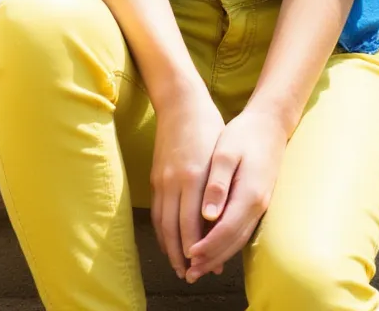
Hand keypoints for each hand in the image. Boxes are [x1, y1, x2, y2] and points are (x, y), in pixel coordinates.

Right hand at [150, 79, 226, 280]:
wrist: (181, 103)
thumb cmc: (209, 127)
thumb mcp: (222, 154)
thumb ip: (221, 188)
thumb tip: (222, 220)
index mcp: (195, 176)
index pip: (193, 224)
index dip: (199, 249)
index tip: (207, 267)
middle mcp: (175, 181)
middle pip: (174, 229)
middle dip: (182, 256)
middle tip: (191, 275)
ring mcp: (162, 180)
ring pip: (162, 223)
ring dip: (169, 248)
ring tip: (180, 266)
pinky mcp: (156, 177)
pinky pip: (157, 211)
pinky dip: (162, 231)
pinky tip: (169, 241)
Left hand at [184, 106, 287, 282]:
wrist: (270, 124)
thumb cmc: (244, 134)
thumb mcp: (226, 151)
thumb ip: (217, 183)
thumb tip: (208, 214)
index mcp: (248, 193)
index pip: (225, 230)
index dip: (207, 246)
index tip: (188, 255)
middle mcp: (257, 205)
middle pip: (232, 242)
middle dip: (211, 259)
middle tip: (189, 273)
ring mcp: (260, 205)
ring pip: (238, 239)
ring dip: (219, 255)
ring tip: (198, 266)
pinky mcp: (258, 202)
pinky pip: (241, 230)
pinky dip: (227, 243)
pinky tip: (214, 246)